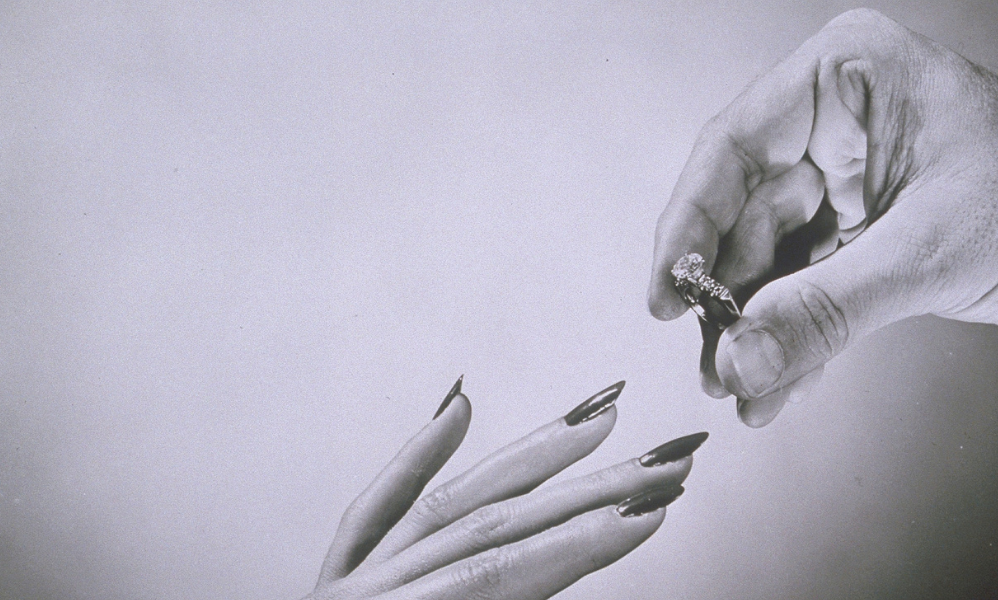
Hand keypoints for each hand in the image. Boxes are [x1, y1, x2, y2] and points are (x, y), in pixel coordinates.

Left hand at [305, 378, 703, 599]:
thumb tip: (553, 576)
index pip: (506, 575)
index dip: (584, 540)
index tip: (649, 508)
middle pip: (492, 528)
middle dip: (584, 493)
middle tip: (659, 463)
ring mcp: (352, 587)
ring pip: (449, 506)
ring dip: (529, 460)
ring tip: (592, 422)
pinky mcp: (337, 582)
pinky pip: (374, 509)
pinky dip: (416, 456)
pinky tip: (459, 409)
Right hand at [649, 9, 997, 426]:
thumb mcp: (935, 253)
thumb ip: (828, 307)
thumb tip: (739, 357)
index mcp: (851, 80)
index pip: (736, 146)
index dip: (690, 224)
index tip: (667, 294)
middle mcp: (839, 124)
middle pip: (745, 213)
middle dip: (730, 298)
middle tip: (717, 363)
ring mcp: (849, 183)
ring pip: (771, 261)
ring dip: (758, 331)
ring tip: (744, 387)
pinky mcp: (864, 235)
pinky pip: (808, 288)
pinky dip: (795, 338)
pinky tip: (781, 385)